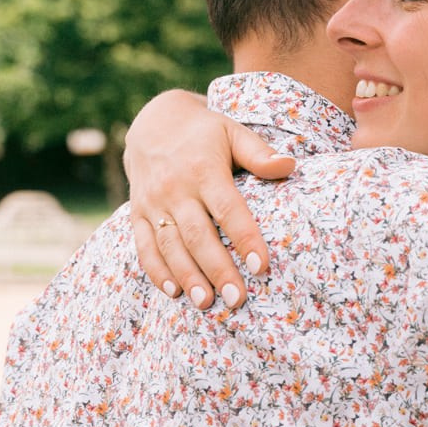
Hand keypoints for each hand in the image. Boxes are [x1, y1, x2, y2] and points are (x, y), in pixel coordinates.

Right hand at [122, 90, 292, 309]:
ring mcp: (153, 202)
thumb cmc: (205, 133)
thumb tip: (290, 165)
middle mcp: (175, 188)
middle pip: (197, 235)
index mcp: (203, 169)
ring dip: (187, 276)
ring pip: (169, 245)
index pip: (228, 209)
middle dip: (217, 269)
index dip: (245, 238)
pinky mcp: (137, 213)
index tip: (261, 266)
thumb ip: (259, 154)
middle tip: (236, 299)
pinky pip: (144, 246)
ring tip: (206, 303)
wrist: (153, 123)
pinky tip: (174, 292)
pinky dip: (157, 271)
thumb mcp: (233, 133)